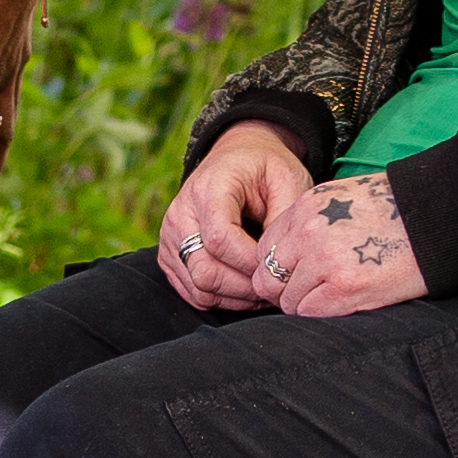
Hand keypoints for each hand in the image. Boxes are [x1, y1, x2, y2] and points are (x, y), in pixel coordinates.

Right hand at [159, 118, 312, 311]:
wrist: (236, 158)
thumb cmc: (265, 169)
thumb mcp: (286, 178)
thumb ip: (284, 217)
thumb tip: (277, 261)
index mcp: (208, 189)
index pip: (219, 239)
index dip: (249, 262)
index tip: (276, 265)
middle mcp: (181, 214)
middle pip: (204, 270)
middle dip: (244, 287)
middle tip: (274, 285)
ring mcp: (170, 237)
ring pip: (198, 287)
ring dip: (235, 298)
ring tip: (264, 290)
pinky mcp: (170, 256)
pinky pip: (192, 292)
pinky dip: (222, 299)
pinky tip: (247, 291)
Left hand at [263, 169, 428, 319]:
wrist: (437, 217)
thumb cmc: (395, 209)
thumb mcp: (341, 199)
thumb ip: (310, 223)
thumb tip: (287, 258)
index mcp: (306, 207)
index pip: (265, 249)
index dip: (277, 268)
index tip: (293, 276)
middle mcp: (309, 232)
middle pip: (268, 277)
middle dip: (283, 291)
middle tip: (307, 294)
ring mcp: (325, 260)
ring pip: (288, 301)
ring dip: (306, 304)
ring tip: (333, 295)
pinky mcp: (346, 287)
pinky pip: (310, 312)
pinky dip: (322, 313)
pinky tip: (344, 301)